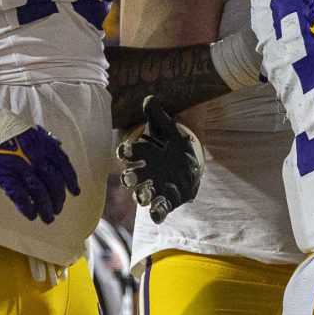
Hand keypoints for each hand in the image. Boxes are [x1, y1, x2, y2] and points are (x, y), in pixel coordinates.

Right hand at [0, 125, 79, 222]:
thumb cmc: (4, 129)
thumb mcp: (30, 131)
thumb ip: (44, 142)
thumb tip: (57, 150)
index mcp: (44, 145)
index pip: (64, 165)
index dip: (71, 181)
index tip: (75, 192)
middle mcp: (36, 157)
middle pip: (54, 183)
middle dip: (58, 199)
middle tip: (58, 209)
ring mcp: (21, 168)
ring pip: (40, 193)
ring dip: (46, 208)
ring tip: (48, 218)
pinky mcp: (6, 177)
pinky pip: (21, 197)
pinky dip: (28, 208)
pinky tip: (31, 215)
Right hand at [116, 97, 201, 220]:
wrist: (188, 160)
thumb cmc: (172, 142)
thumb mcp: (168, 127)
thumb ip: (157, 114)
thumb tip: (150, 98)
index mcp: (141, 154)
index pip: (128, 153)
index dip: (125, 152)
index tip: (124, 151)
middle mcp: (143, 173)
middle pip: (131, 178)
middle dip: (130, 179)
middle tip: (130, 178)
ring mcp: (154, 187)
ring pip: (142, 195)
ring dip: (142, 196)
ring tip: (145, 196)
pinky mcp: (167, 199)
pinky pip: (159, 208)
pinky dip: (157, 212)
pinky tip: (157, 216)